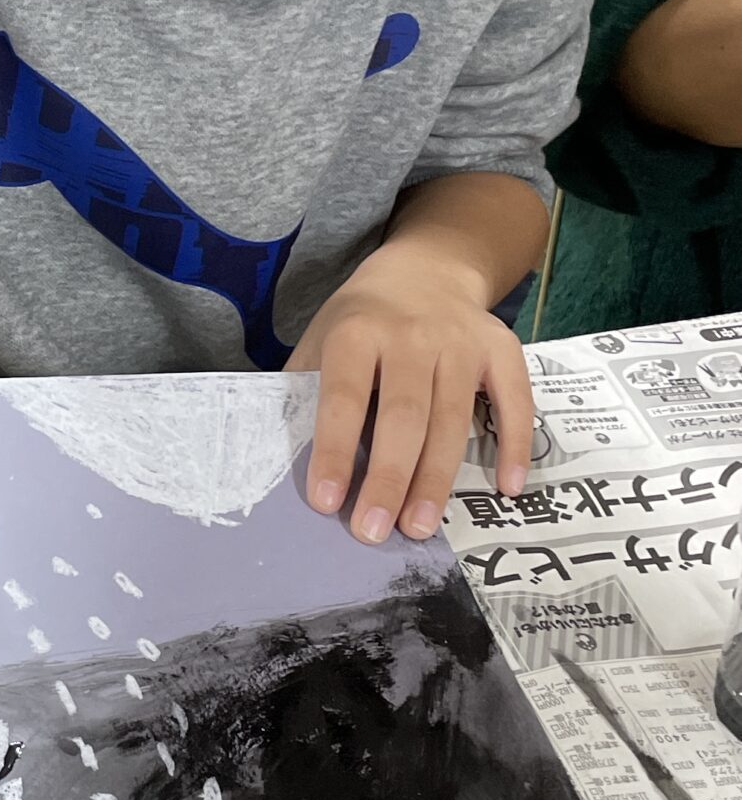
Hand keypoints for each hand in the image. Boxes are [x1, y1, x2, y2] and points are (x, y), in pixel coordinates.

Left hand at [287, 238, 531, 543]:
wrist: (427, 268)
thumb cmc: (363, 320)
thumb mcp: (322, 338)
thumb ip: (306, 389)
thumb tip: (283, 459)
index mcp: (357, 332)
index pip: (344, 399)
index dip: (334, 451)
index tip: (327, 502)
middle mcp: (412, 335)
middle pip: (403, 416)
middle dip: (388, 478)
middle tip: (374, 531)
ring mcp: (462, 342)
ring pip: (452, 419)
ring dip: (437, 479)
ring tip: (420, 527)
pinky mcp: (502, 349)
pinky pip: (514, 399)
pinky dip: (515, 443)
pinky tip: (508, 487)